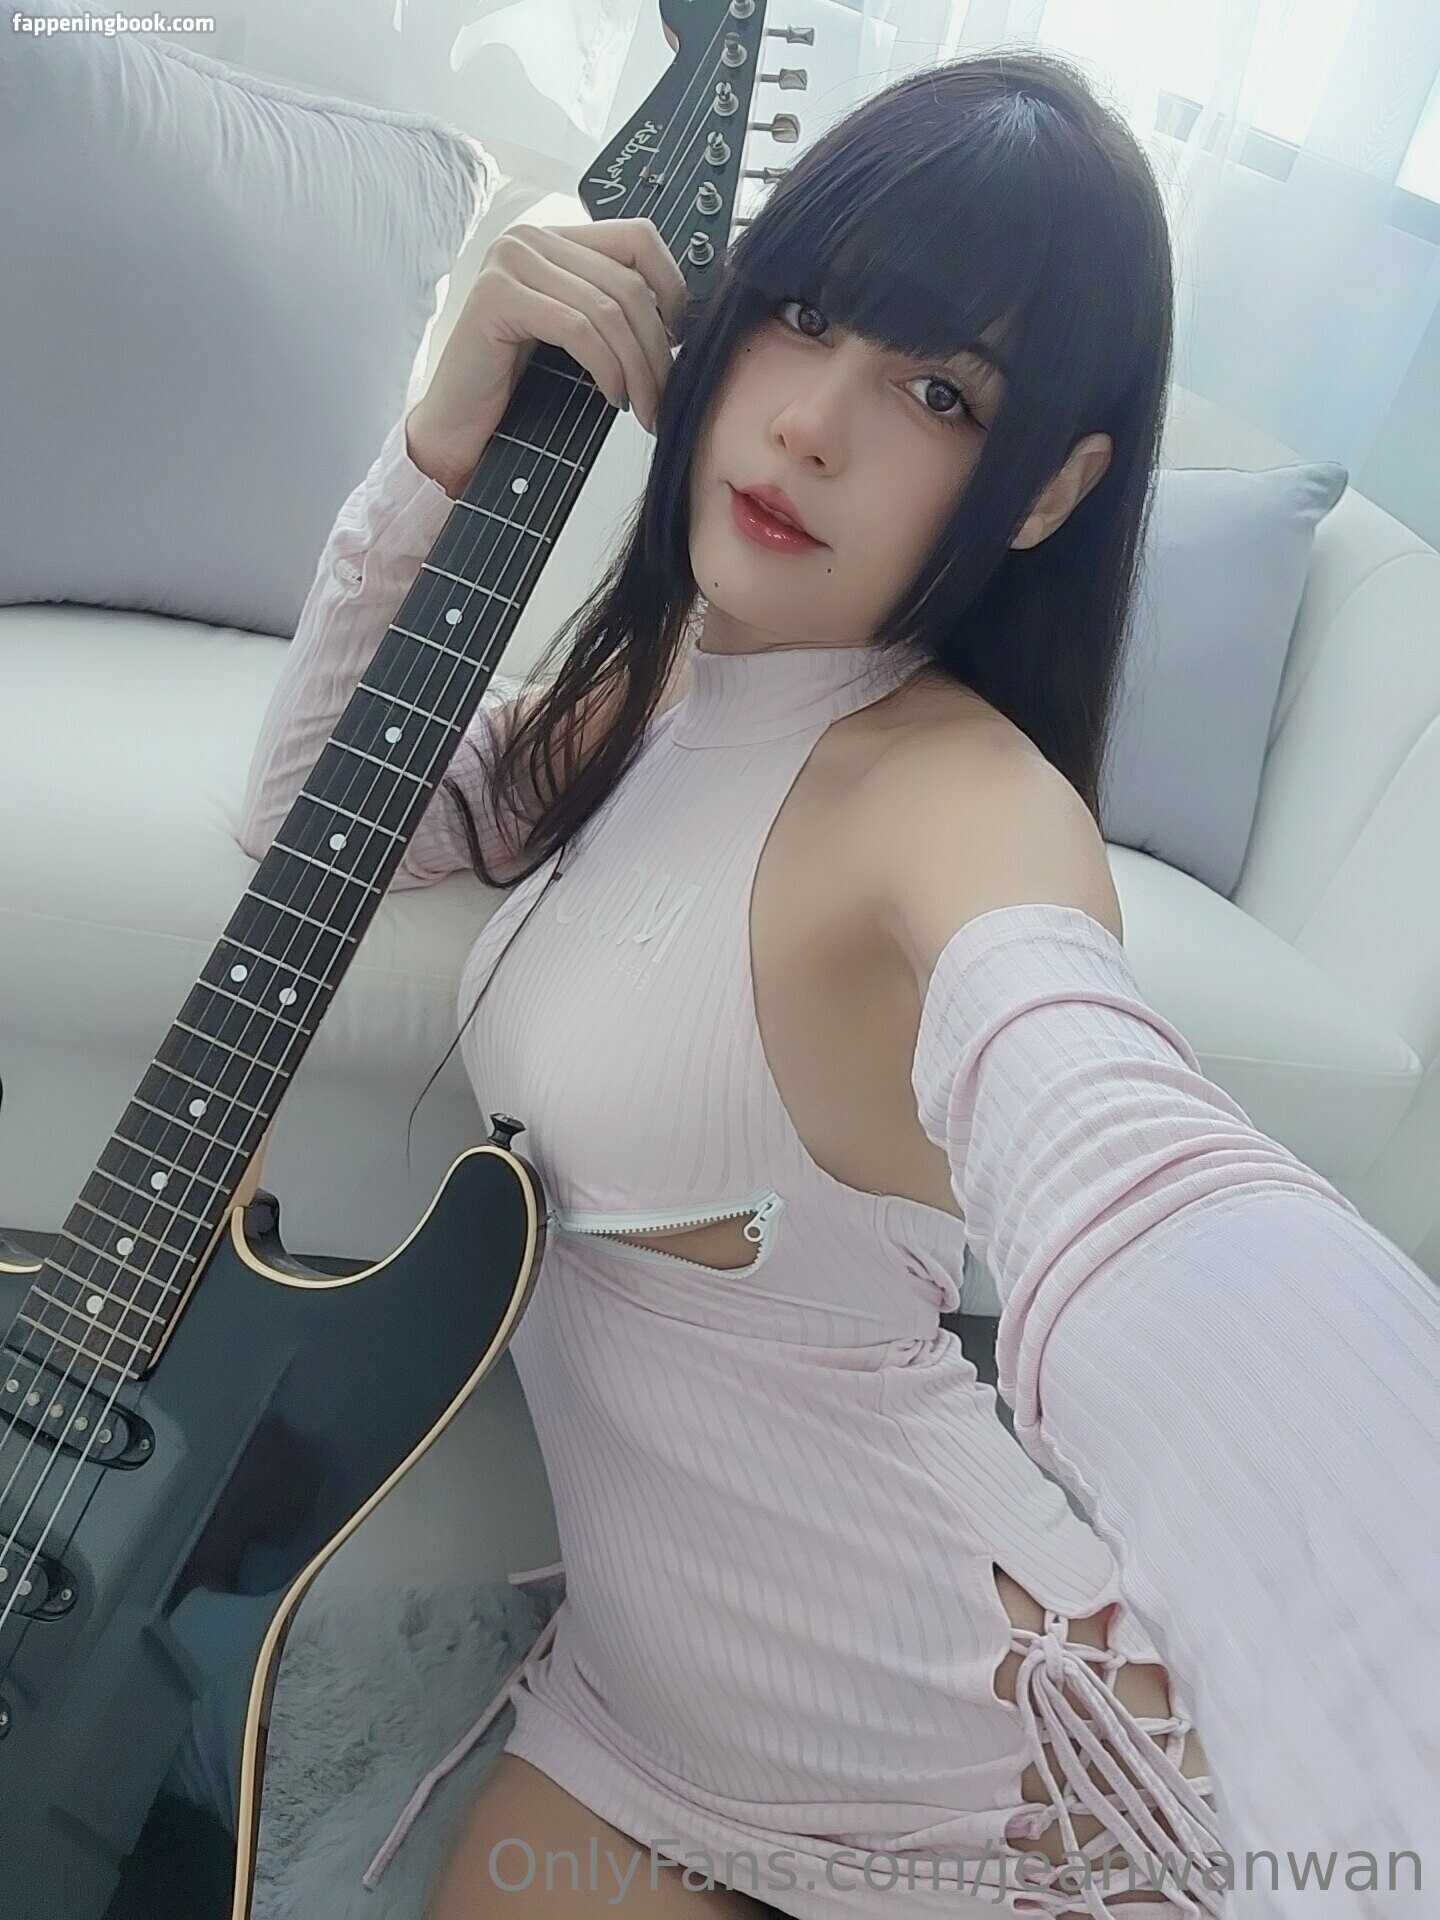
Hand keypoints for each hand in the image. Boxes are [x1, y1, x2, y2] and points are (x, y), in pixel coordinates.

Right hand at [406, 215, 689, 495]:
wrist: (458, 431)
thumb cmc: (516, 391)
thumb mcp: (579, 341)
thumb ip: (615, 314)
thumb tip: (683, 321)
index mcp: (554, 241)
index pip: (638, 238)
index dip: (673, 289)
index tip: (679, 343)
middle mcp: (530, 239)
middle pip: (628, 281)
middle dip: (657, 347)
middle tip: (664, 396)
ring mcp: (509, 261)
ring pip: (607, 307)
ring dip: (637, 366)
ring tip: (644, 407)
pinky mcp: (496, 296)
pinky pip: (577, 327)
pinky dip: (605, 366)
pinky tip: (612, 396)